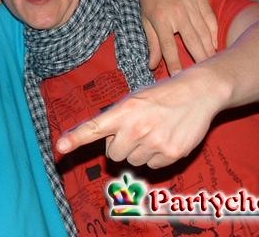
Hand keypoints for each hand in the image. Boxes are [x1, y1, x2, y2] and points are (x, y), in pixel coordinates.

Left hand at [56, 68, 222, 167]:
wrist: (198, 92)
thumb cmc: (162, 95)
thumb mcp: (135, 99)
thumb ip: (118, 120)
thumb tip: (107, 146)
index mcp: (125, 110)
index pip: (95, 127)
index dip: (76, 139)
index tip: (60, 147)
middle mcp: (137, 127)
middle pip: (113, 154)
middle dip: (120, 146)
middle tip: (136, 129)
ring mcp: (155, 142)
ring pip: (133, 162)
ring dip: (139, 151)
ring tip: (154, 131)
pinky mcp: (172, 154)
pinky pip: (153, 166)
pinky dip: (157, 156)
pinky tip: (166, 138)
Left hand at [137, 0, 217, 73]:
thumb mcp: (146, 19)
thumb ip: (152, 43)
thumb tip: (152, 65)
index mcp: (160, 19)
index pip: (169, 48)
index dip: (174, 65)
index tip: (179, 78)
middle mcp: (177, 13)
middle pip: (192, 42)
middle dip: (200, 60)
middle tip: (205, 74)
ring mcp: (191, 4)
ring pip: (204, 32)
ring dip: (209, 49)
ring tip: (213, 63)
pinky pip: (210, 19)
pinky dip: (214, 33)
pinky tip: (215, 44)